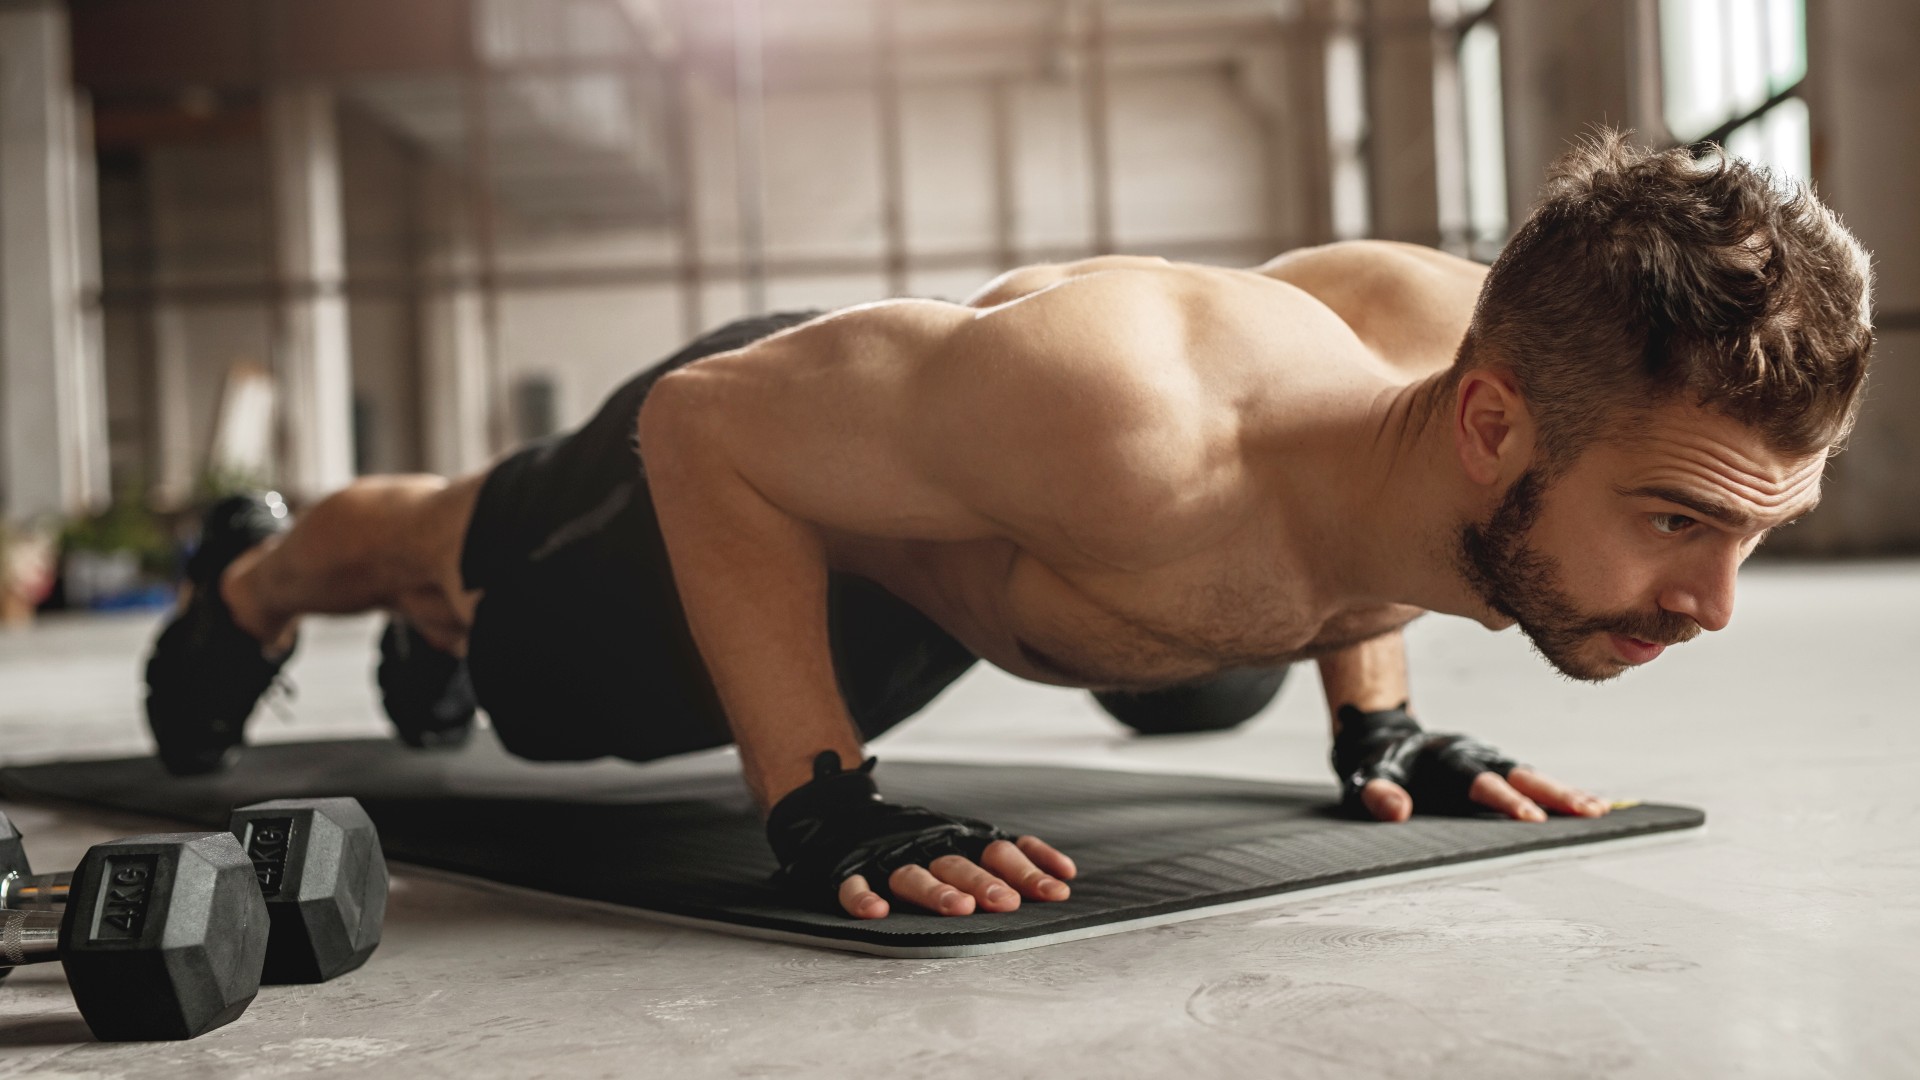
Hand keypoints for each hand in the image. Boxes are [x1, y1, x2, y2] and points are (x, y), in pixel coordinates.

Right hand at [765, 751, 1076, 918]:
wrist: (840, 811)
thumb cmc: (919, 838)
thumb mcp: (965, 840)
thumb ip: (1014, 858)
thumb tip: (1067, 874)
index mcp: (958, 840)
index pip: (1000, 851)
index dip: (1029, 869)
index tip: (1059, 888)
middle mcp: (928, 847)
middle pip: (960, 864)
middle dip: (985, 883)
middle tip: (1008, 904)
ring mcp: (888, 857)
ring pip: (913, 874)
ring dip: (936, 891)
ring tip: (958, 909)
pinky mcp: (850, 867)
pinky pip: (853, 883)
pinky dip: (862, 896)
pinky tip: (875, 912)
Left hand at [1332, 703, 1610, 822]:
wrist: (1382, 736)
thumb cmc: (1374, 766)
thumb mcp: (1363, 779)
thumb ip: (1376, 794)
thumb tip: (1397, 812)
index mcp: (1444, 759)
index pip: (1478, 782)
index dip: (1503, 799)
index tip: (1529, 819)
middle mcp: (1474, 755)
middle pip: (1519, 774)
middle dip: (1554, 794)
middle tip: (1588, 812)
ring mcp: (1490, 760)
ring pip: (1533, 777)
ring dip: (1566, 793)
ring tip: (1601, 811)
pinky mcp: (1497, 768)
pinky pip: (1533, 782)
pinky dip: (1562, 794)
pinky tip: (1593, 806)